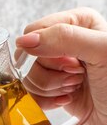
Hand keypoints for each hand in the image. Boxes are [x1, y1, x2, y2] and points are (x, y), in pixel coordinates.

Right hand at [16, 7, 106, 124]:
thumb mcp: (100, 52)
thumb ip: (65, 38)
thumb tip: (26, 41)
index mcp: (77, 22)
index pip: (36, 31)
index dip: (48, 51)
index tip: (74, 63)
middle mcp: (65, 42)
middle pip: (29, 56)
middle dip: (52, 72)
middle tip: (77, 77)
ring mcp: (57, 68)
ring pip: (29, 76)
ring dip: (51, 88)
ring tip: (75, 89)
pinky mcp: (52, 89)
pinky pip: (31, 94)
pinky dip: (46, 101)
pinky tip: (67, 99)